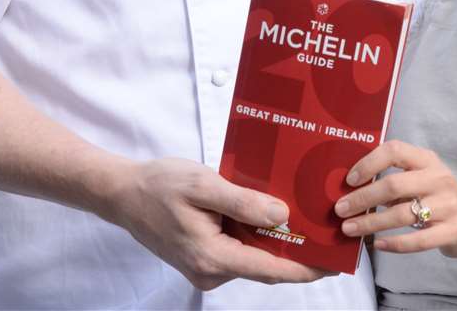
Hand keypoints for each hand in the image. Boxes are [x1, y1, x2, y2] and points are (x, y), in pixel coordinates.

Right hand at [98, 157, 329, 289]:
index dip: (306, 268)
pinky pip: (238, 252)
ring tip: (302, 216)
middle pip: (266, 266)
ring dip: (275, 241)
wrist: (123, 194)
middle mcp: (210, 271)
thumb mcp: (203, 184)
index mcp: (212, 256)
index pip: (271, 269)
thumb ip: (243, 203)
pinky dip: (255, 238)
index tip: (333, 263)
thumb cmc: (159, 185)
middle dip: (297, 252)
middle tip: (326, 232)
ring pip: (253, 258)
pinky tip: (266, 215)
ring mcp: (205, 269)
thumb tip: (281, 216)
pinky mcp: (203, 260)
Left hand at [333, 140, 456, 257]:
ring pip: (402, 214)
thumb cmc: (439, 196)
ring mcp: (448, 205)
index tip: (349, 180)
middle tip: (340, 209)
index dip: (369, 163)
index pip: (395, 150)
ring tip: (349, 229)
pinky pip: (418, 240)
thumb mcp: (423, 177)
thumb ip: (396, 178)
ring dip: (371, 222)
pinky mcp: (453, 231)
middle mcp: (439, 179)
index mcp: (427, 160)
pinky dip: (395, 244)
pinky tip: (378, 245)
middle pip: (394, 185)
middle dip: (362, 198)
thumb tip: (353, 189)